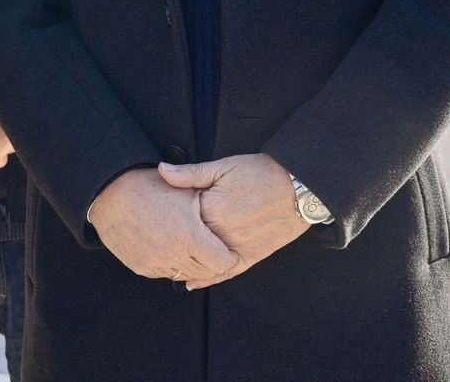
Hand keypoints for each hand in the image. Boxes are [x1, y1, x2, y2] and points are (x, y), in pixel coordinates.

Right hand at [88, 168, 237, 284]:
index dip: (226, 254)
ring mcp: (155, 263)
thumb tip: (230, 221)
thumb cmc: (148, 187)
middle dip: (210, 260)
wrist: (108, 191)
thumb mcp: (184, 190)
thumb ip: (210, 207)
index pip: (223, 263)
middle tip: (206, 245)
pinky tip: (166, 246)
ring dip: (189, 263)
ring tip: (185, 244)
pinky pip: (164, 273)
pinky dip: (169, 263)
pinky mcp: (141, 267)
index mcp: (188, 235)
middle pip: (206, 272)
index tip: (223, 245)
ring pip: (185, 275)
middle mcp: (172, 254)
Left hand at [157, 153, 308, 290]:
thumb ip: (190, 173)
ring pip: (205, 261)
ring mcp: (237, 247)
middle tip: (151, 244)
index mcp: (211, 209)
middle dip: (172, 243)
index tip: (150, 219)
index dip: (165, 218)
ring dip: (186, 264)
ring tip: (167, 264)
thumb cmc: (260, 172)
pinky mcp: (252, 256)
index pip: (179, 220)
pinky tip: (193, 282)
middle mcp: (222, 233)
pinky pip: (227, 272)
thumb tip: (162, 170)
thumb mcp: (223, 166)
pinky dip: (210, 278)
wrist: (299, 186)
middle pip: (189, 243)